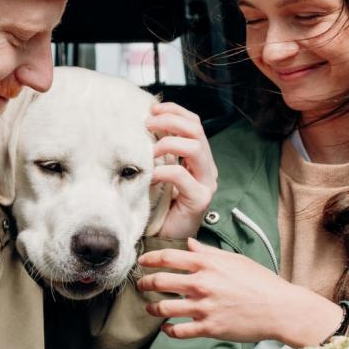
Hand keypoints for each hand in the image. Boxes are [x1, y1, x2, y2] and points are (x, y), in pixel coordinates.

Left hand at [137, 238, 342, 346]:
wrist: (280, 309)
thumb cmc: (260, 282)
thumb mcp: (235, 260)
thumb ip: (208, 252)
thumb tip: (190, 243)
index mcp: (208, 264)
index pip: (169, 257)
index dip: (150, 259)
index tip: (142, 261)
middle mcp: (202, 284)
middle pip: (160, 281)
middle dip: (145, 282)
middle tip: (141, 284)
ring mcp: (204, 307)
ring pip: (164, 308)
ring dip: (152, 307)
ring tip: (150, 307)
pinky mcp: (209, 328)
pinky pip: (179, 331)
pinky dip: (168, 330)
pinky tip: (167, 328)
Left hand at [145, 102, 216, 239]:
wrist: (166, 239)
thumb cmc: (161, 206)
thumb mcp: (159, 172)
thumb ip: (158, 153)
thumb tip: (142, 126)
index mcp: (199, 158)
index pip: (194, 123)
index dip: (174, 111)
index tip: (152, 109)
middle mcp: (206, 168)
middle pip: (196, 130)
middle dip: (170, 121)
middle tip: (147, 124)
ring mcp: (206, 183)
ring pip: (195, 148)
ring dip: (168, 143)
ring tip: (149, 152)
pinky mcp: (199, 199)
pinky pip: (181, 176)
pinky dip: (162, 171)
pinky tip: (150, 176)